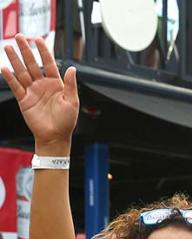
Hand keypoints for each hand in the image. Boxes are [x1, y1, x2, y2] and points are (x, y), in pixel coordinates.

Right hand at [2, 36, 78, 150]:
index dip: (43, 51)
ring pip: (22, 72)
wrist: (55, 136)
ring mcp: (32, 91)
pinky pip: (15, 86)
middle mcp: (43, 85)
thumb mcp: (72, 101)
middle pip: (33, 64)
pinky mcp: (24, 99)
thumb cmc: (66, 121)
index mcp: (56, 84)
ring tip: (8, 47)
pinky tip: (5, 68)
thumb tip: (72, 68)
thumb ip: (71, 84)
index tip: (38, 39)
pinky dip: (10, 77)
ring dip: (15, 60)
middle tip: (19, 36)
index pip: (49, 63)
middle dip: (26, 50)